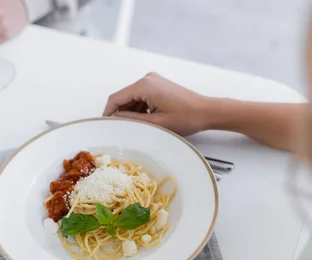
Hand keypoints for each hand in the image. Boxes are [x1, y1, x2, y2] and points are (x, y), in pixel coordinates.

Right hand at [104, 72, 219, 135]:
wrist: (206, 111)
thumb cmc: (187, 117)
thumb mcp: (156, 123)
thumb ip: (132, 120)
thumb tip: (116, 119)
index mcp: (145, 85)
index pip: (116, 98)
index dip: (108, 112)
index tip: (105, 124)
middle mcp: (147, 79)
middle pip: (123, 97)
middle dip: (121, 113)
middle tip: (122, 129)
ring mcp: (153, 81)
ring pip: (132, 98)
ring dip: (131, 112)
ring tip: (140, 126)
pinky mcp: (158, 85)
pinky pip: (141, 96)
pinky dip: (140, 108)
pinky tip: (147, 120)